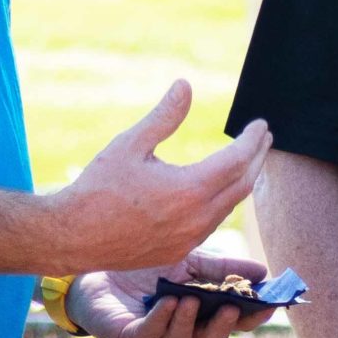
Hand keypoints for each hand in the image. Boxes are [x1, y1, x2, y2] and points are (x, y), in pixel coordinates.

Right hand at [45, 82, 270, 273]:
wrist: (74, 236)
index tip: (261, 125)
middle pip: (243, 185)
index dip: (252, 140)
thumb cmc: (98, 188)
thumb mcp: (130, 144)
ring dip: (242, 182)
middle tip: (263, 139)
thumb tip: (185, 85)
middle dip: (257, 159)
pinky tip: (217, 190)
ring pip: (229, 207)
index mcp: (188, 189)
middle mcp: (196, 218)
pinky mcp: (179, 251)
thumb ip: (164, 116)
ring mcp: (189, 238)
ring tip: (246, 161)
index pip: (237, 160)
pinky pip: (212, 223)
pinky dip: (223, 202)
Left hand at [70, 253, 278, 337]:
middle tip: (234, 306)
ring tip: (193, 299)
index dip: (254, 315)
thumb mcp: (188, 262)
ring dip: (190, 320)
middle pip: (212, 337)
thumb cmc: (143, 269)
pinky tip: (169, 302)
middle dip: (225, 323)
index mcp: (200, 315)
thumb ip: (221, 268)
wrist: (94, 271)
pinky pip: (150, 333)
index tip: (272, 303)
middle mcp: (182, 332)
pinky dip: (162, 318)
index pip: (234, 321)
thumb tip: (263, 272)